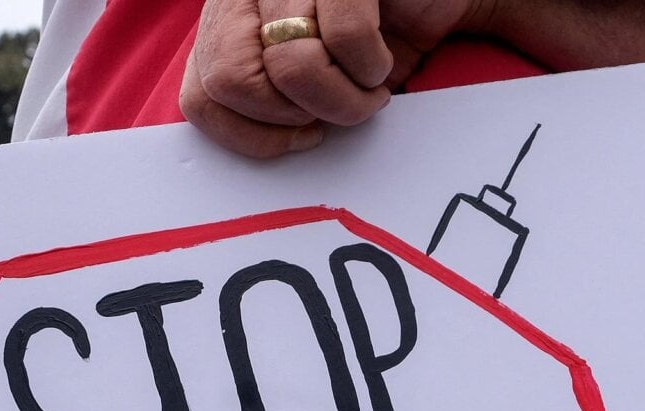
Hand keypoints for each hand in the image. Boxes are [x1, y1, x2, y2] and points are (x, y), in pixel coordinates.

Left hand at [181, 0, 483, 157]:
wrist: (445, 2)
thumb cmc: (377, 46)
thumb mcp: (312, 85)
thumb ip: (266, 102)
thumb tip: (248, 161)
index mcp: (228, 23)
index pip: (198, 96)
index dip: (248, 136)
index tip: (299, 136)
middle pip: (228, 80)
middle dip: (291, 116)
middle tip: (331, 112)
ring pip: (288, 67)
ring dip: (343, 98)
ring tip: (368, 88)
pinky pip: (344, 37)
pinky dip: (371, 66)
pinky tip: (382, 59)